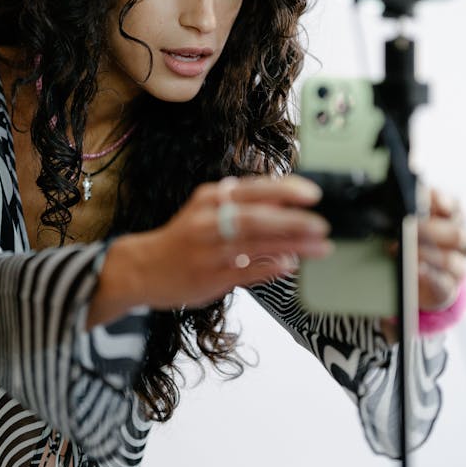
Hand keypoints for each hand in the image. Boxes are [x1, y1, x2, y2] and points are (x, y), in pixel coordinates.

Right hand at [88, 174, 329, 325]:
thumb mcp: (210, 210)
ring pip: (253, 244)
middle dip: (292, 220)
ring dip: (291, 245)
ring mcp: (208, 250)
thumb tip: (287, 202)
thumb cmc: (186, 237)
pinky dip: (268, 267)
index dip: (285, 190)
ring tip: (319, 246)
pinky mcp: (208, 277)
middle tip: (321, 224)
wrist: (143, 267)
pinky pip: (244, 271)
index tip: (313, 194)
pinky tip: (289, 265)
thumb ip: (244, 205)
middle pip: (255, 216)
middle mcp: (208, 220)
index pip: (253, 189)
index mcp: (211, 198)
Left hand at [415, 188, 465, 311]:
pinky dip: (430, 277)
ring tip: (404, 251)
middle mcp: (461, 240)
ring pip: (451, 260)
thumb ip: (409, 205)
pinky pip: (444, 284)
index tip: (429, 198)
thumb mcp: (407, 218)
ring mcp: (458, 265)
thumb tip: (404, 188)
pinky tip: (417, 270)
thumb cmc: (411, 238)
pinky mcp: (448, 288)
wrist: (412, 275)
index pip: (454, 205)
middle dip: (431, 230)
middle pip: (457, 234)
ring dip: (426, 254)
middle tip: (408, 228)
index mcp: (453, 216)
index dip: (442, 201)